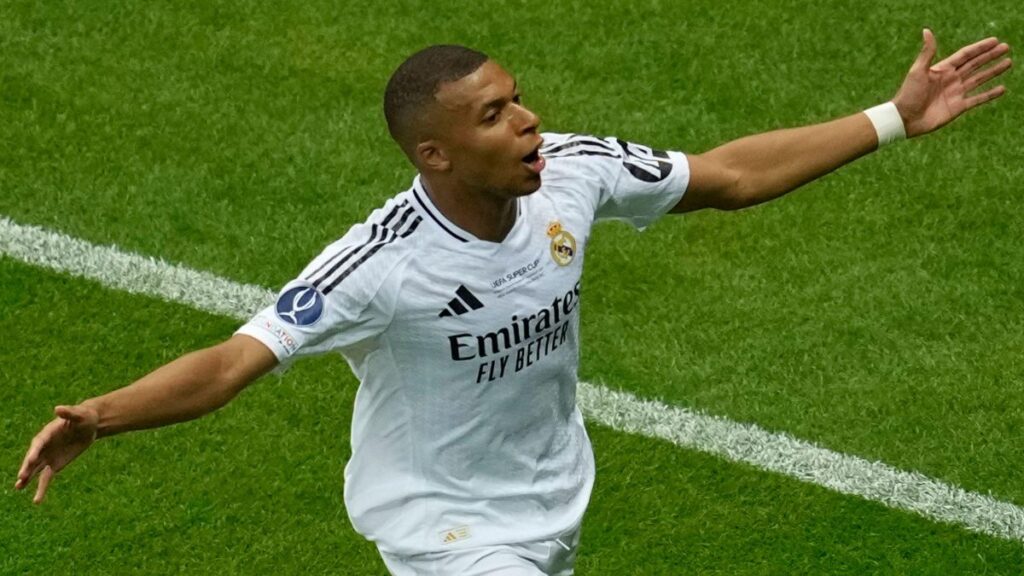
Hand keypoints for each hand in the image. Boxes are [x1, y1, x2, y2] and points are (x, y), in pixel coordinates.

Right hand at [14, 404, 99, 503]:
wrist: (90, 425)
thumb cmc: (84, 416)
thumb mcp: (79, 414)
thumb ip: (69, 413)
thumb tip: (58, 408)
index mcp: (47, 433)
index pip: (38, 443)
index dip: (34, 451)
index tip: (30, 460)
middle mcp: (44, 446)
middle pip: (33, 458)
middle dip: (27, 467)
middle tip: (21, 477)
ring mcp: (47, 457)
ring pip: (35, 470)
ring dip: (27, 478)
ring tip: (18, 487)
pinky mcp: (54, 466)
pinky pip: (46, 478)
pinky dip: (41, 488)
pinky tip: (36, 500)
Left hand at [893, 29, 1011, 137]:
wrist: (905, 119)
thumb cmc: (908, 94)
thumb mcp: (917, 71)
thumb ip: (927, 52)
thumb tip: (927, 31)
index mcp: (943, 69)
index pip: (966, 55)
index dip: (980, 48)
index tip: (994, 41)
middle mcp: (951, 80)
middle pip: (975, 65)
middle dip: (990, 56)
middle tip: (1006, 47)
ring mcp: (956, 93)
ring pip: (979, 79)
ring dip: (993, 71)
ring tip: (1008, 63)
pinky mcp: (958, 107)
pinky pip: (978, 99)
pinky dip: (989, 94)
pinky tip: (1001, 89)